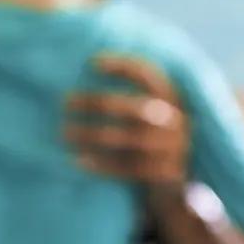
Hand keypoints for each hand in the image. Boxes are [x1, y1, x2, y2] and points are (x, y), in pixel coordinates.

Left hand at [63, 53, 191, 195]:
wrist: (179, 180)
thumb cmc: (153, 136)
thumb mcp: (154, 111)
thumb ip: (132, 96)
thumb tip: (90, 68)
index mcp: (173, 99)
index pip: (148, 75)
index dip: (122, 65)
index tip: (92, 62)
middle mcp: (176, 121)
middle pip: (131, 107)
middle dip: (95, 102)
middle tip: (65, 102)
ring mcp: (171, 149)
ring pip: (124, 139)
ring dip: (90, 135)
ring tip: (65, 133)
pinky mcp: (163, 174)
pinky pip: (125, 167)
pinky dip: (99, 164)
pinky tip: (76, 160)